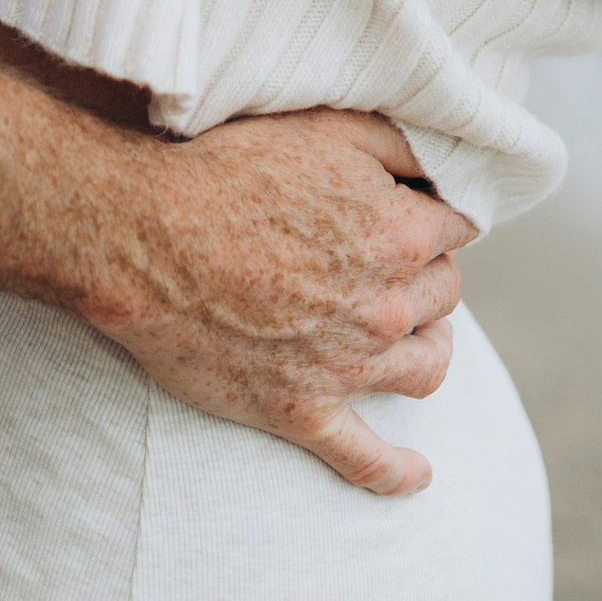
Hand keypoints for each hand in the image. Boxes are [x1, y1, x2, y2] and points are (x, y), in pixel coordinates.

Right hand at [90, 106, 472, 495]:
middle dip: (427, 274)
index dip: (431, 214)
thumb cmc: (228, 170)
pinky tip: (418, 473)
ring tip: (413, 337)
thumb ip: (398, 143)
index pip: (457, 228)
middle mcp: (389, 307)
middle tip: (389, 261)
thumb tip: (443, 165)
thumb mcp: (323, 127)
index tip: (408, 210)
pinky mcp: (303, 411)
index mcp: (401, 235)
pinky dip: (398, 472)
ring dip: (429, 348)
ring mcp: (349, 367)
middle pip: (444, 295)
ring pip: (427, 367)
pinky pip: (367, 460)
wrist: (144, 238)